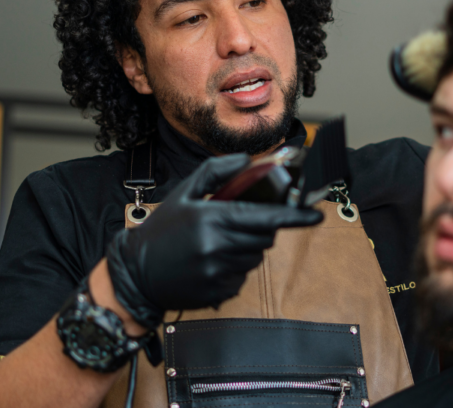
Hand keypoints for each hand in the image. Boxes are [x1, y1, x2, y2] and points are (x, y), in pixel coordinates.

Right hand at [106, 154, 321, 328]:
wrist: (136, 273)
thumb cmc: (163, 229)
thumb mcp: (185, 193)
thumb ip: (217, 172)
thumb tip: (248, 160)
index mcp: (212, 218)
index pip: (265, 216)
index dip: (294, 216)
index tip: (316, 215)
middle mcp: (217, 246)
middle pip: (265, 237)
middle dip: (260, 227)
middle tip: (237, 223)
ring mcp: (218, 272)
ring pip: (255, 257)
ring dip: (246, 247)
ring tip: (217, 243)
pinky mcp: (218, 291)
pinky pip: (242, 277)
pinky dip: (234, 268)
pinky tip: (211, 262)